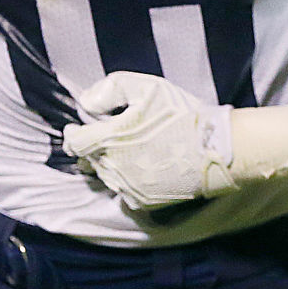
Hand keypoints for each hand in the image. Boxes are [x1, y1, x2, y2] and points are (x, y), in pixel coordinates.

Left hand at [62, 72, 234, 208]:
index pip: (75, 142)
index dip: (72, 134)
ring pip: (105, 176)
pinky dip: (126, 180)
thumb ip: (111, 89)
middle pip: (88, 160)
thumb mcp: (148, 87)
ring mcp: (128, 187)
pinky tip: (141, 167)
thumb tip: (86, 102)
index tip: (75, 129)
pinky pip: (123, 191)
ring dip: (108, 164)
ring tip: (127, 151)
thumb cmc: (182, 116)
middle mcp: (113, 167)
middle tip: (109, 137)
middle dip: (93, 148)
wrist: (216, 149)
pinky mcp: (143, 201)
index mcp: (109, 139)